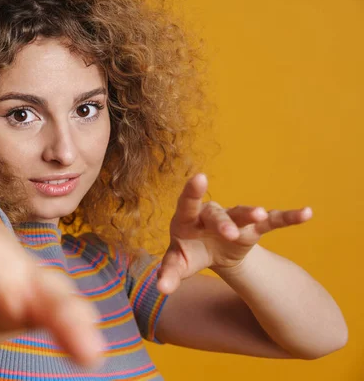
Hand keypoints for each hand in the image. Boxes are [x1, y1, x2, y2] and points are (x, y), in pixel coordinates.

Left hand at [157, 173, 311, 294]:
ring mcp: (234, 219)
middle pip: (216, 215)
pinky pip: (272, 221)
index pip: (187, 204)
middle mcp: (210, 214)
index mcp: (187, 219)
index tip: (199, 178)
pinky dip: (288, 217)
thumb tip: (161, 289)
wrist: (209, 251)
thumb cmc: (189, 252)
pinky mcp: (253, 229)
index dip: (192, 192)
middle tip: (228, 234)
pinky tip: (306, 213)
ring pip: (242, 214)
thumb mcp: (178, 263)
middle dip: (223, 224)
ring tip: (261, 215)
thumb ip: (169, 274)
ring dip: (251, 214)